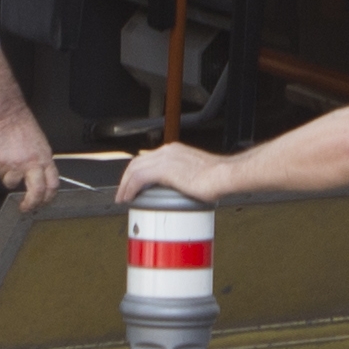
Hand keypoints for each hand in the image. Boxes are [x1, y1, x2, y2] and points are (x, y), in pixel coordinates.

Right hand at [0, 106, 58, 213]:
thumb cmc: (22, 125)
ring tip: (7, 161)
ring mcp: (15, 165)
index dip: (49, 197)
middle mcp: (32, 164)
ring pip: (11, 183)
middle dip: (31, 204)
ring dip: (8, 177)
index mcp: (45, 158)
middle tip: (26, 207)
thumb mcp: (40, 143)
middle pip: (36, 193)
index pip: (52, 184)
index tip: (44, 202)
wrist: (6, 114)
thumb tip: (40, 176)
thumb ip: (41, 161)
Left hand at [117, 142, 231, 205]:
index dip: (136, 172)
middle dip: (126, 178)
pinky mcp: (165, 169)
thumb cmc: (219, 177)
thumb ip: (186, 179)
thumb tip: (185, 192)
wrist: (225, 175)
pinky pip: (139, 178)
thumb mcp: (198, 174)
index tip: (133, 185)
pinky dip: (130, 187)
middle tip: (123, 193)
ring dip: (125, 184)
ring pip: (134, 169)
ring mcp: (165, 158)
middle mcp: (168, 151)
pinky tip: (128, 197)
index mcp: (175, 151)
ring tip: (122, 197)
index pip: (147, 159)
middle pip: (137, 162)